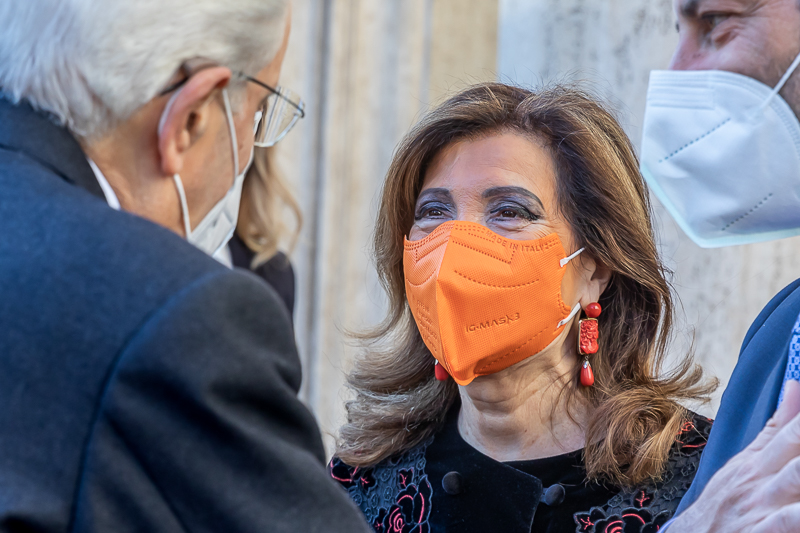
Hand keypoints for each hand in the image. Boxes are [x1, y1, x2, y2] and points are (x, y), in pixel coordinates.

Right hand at [671, 380, 799, 531]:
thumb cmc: (723, 505)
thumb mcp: (743, 464)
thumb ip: (775, 429)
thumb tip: (795, 385)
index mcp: (758, 461)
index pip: (790, 425)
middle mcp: (761, 480)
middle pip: (795, 443)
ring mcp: (763, 508)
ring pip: (796, 478)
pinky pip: (789, 521)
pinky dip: (799, 512)